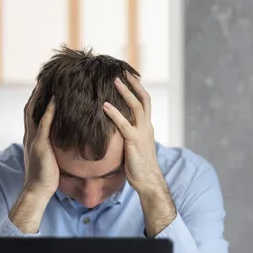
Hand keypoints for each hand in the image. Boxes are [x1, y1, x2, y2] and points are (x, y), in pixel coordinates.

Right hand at [22, 85, 58, 198]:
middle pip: (31, 106)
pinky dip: (50, 110)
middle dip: (37, 91)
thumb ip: (53, 145)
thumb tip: (64, 138)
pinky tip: (57, 99)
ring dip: (41, 95)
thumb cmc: (46, 176)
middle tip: (45, 76)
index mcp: (32, 136)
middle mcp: (30, 134)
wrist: (38, 190)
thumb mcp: (49, 156)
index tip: (45, 85)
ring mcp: (34, 138)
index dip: (37, 98)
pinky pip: (45, 123)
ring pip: (35, 110)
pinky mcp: (40, 144)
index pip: (33, 112)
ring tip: (48, 80)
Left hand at [103, 72, 161, 193]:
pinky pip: (124, 124)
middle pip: (143, 99)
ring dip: (125, 92)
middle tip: (122, 72)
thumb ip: (128, 136)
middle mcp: (147, 127)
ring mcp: (142, 133)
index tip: (129, 78)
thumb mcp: (134, 147)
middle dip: (133, 84)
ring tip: (115, 81)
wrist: (148, 181)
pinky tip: (105, 106)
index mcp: (147, 127)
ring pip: (136, 107)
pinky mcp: (134, 141)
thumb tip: (115, 131)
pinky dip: (114, 113)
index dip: (138, 90)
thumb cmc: (139, 167)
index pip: (144, 103)